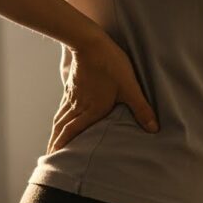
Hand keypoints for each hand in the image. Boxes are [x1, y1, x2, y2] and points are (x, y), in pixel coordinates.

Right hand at [47, 33, 158, 153]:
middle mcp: (78, 106)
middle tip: (49, 158)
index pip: (72, 133)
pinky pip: (62, 107)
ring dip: (55, 133)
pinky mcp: (71, 87)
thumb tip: (153, 129)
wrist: (89, 42)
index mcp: (90, 110)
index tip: (54, 160)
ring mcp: (72, 96)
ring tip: (52, 144)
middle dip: (55, 145)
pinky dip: (59, 118)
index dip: (62, 147)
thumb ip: (141, 109)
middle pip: (62, 129)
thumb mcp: (130, 87)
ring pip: (59, 119)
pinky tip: (60, 119)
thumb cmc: (111, 64)